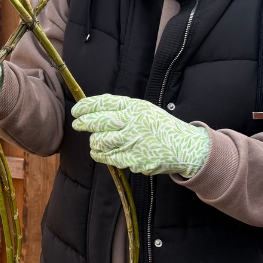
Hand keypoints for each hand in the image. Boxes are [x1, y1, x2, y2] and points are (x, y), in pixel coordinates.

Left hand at [71, 94, 209, 176]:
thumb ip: (124, 109)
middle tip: (77, 124)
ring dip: (94, 141)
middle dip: (84, 123)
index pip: (104, 103)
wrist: (185, 148)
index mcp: (135, 107)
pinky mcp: (133, 159)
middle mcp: (132, 123)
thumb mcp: (146, 110)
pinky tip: (98, 153)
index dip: (87, 106)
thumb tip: (95, 110)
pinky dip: (100, 155)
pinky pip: (109, 157)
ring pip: (100, 141)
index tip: (77, 110)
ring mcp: (132, 142)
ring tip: (94, 141)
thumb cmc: (163, 128)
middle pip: (99, 122)